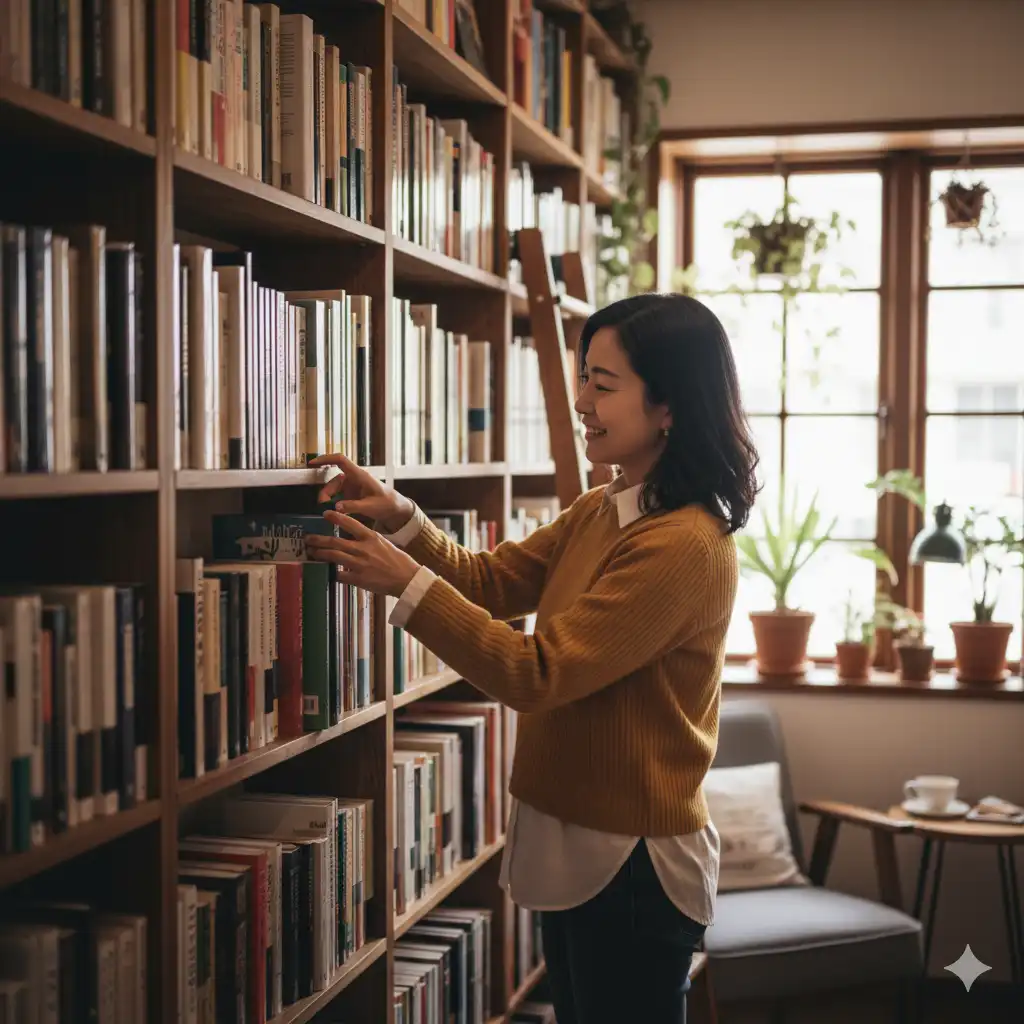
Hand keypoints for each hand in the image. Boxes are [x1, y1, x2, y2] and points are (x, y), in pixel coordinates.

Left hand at [306, 511, 420, 597]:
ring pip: (333, 557)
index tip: (325, 514)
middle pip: (335, 542)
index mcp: (371, 538)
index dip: (336, 518)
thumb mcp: (383, 543)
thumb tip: (352, 538)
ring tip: (312, 553)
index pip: (350, 523)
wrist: (406, 578)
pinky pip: (340, 575)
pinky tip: (327, 572)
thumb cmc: (397, 561)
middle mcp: (363, 549)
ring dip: (320, 554)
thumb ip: (367, 540)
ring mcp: (360, 564)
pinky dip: (333, 574)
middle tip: (308, 538)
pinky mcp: (359, 579)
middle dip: (318, 540)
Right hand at [309, 452, 414, 533]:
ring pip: (334, 489)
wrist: (396, 509)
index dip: (325, 459)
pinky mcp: (351, 495)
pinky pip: (338, 496)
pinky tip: (334, 512)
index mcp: (359, 475)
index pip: (341, 460)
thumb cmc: (387, 503)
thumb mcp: (371, 506)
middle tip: (323, 505)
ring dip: (329, 499)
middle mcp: (354, 478)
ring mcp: (352, 486)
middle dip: (325, 492)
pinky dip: (333, 503)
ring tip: (329, 511)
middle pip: (333, 480)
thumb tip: (336, 507)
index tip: (312, 463)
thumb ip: (354, 507)